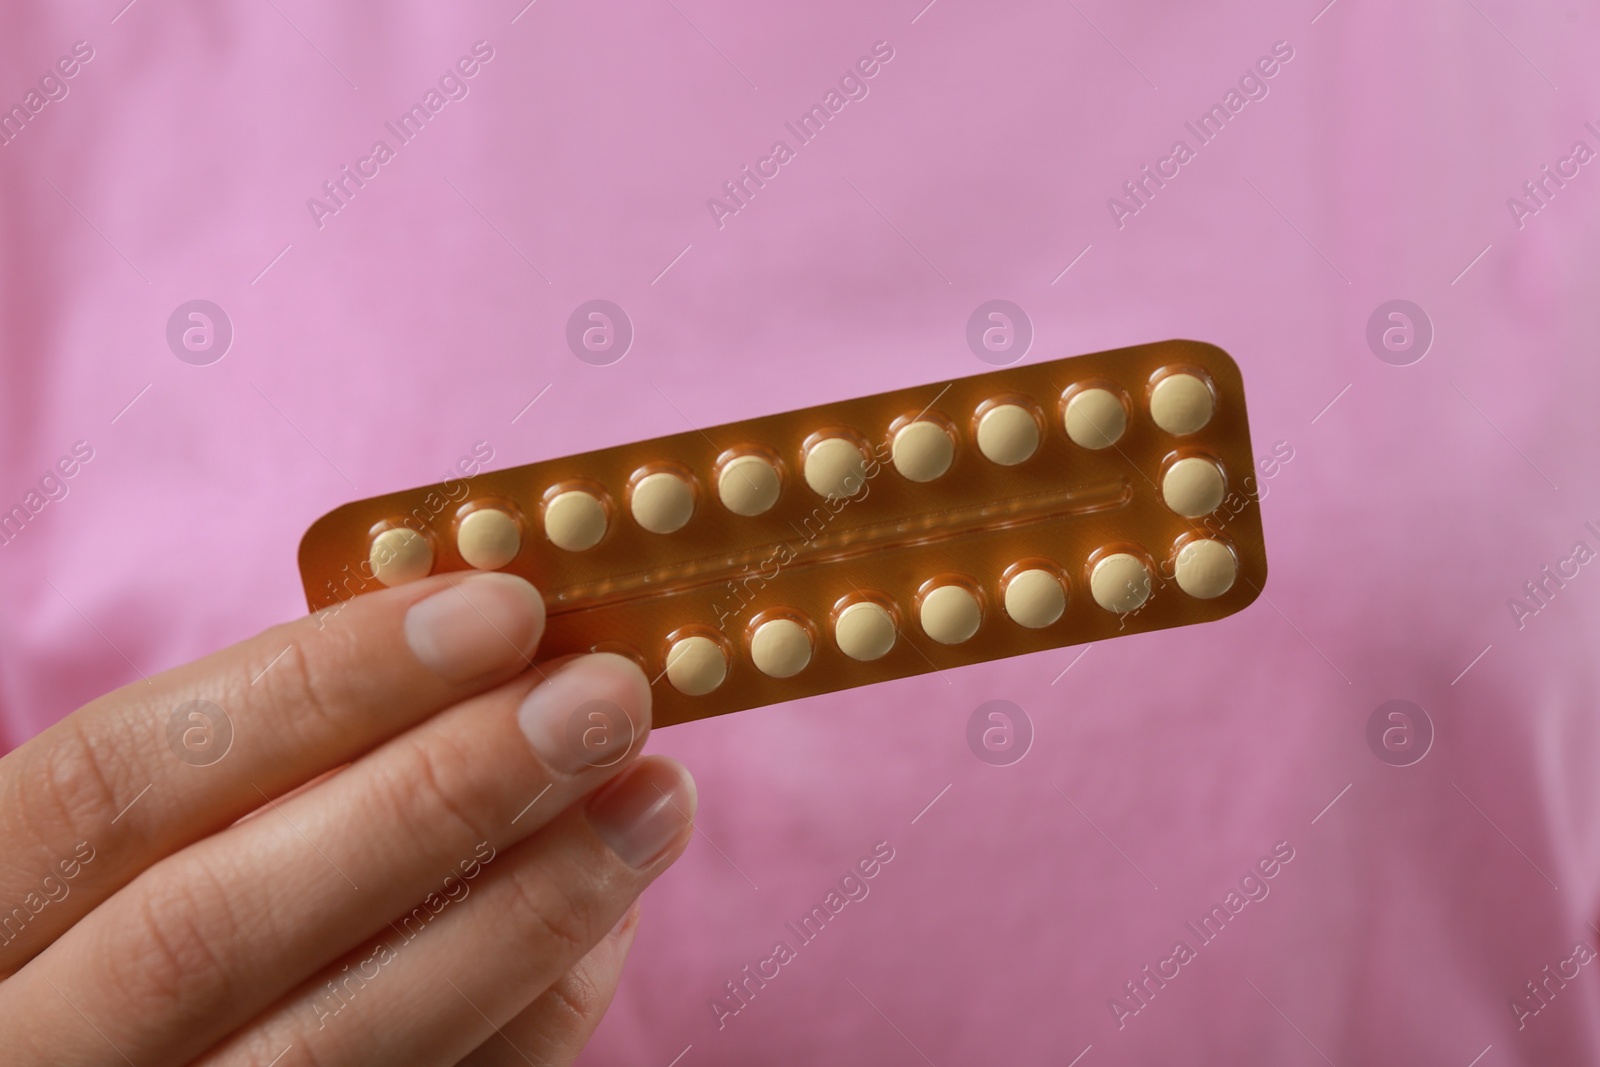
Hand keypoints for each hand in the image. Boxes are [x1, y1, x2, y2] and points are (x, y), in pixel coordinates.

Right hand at [0, 572, 694, 1064]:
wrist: (123, 1056)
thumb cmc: (131, 919)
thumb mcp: (135, 840)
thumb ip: (259, 770)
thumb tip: (489, 663)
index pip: (115, 783)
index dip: (315, 685)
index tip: (498, 607)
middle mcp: (30, 1049)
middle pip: (215, 927)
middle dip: (436, 796)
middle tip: (605, 698)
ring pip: (327, 1054)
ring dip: (522, 912)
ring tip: (653, 798)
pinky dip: (528, 1017)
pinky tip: (606, 924)